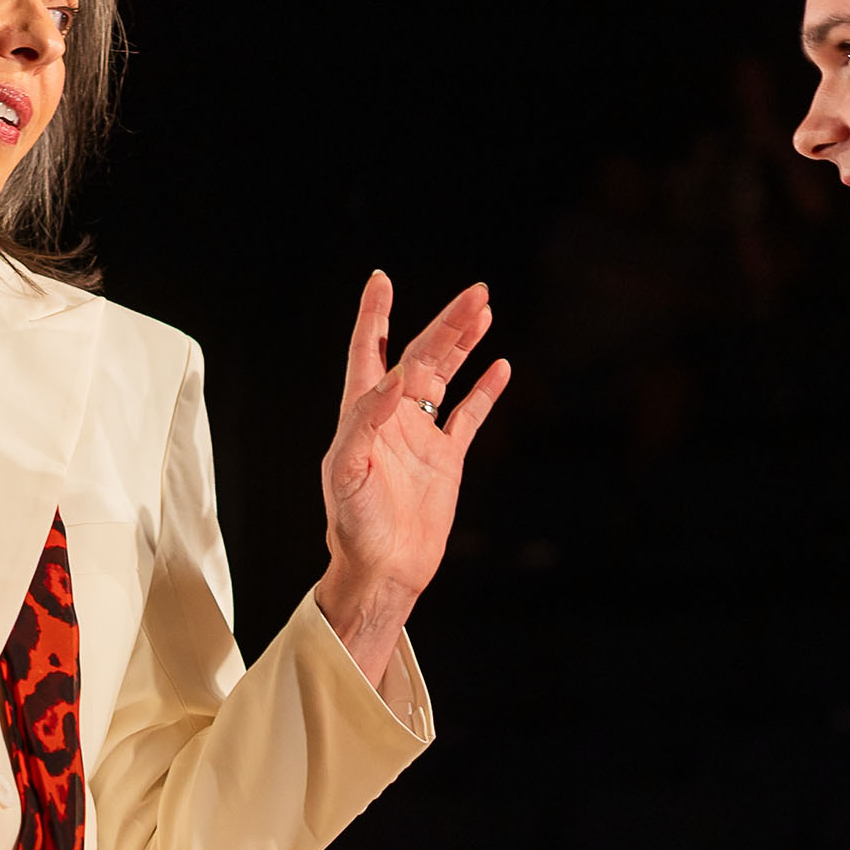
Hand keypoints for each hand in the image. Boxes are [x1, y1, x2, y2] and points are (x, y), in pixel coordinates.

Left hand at [316, 271, 508, 686]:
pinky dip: (485, 391)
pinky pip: (469, 415)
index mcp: (361, 412)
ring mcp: (421, 434)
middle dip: (446, 323)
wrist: (382, 569)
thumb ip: (366, 420)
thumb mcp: (348, 470)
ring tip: (485, 311)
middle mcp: (391, 415)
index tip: (381, 279)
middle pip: (420, 355)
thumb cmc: (352, 524)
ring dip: (465, 344)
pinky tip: (501, 367)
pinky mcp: (446, 458)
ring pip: (447, 375)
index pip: (369, 350)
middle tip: (476, 293)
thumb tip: (395, 377)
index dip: (374, 315)